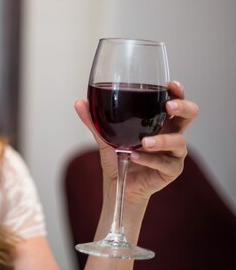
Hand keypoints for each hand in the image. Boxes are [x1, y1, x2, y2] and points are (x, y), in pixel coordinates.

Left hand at [74, 81, 198, 203]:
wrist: (118, 184)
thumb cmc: (117, 157)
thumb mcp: (104, 136)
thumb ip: (93, 120)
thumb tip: (79, 102)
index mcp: (158, 120)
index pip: (174, 101)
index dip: (177, 91)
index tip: (171, 85)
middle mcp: (171, 133)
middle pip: (190, 115)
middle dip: (182, 107)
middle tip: (169, 106)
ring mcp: (174, 152)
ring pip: (179, 142)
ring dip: (162, 140)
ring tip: (144, 142)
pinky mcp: (172, 170)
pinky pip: (165, 163)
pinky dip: (149, 159)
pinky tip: (135, 156)